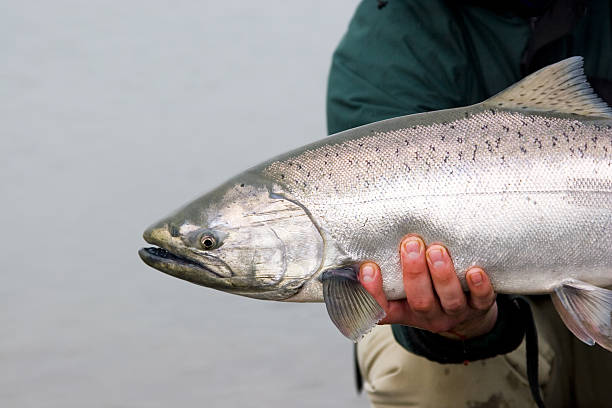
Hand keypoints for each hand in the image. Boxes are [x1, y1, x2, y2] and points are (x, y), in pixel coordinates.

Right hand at [359, 235, 497, 339]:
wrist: (467, 312)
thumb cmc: (427, 289)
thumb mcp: (403, 285)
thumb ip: (389, 267)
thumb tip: (371, 233)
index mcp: (403, 311)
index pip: (382, 309)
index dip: (373, 292)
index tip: (368, 268)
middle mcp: (429, 316)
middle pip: (420, 302)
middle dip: (415, 273)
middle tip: (410, 245)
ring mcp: (455, 313)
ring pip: (450, 300)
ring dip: (442, 275)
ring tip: (437, 250)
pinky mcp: (480, 307)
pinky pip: (481, 301)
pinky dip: (479, 287)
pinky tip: (475, 271)